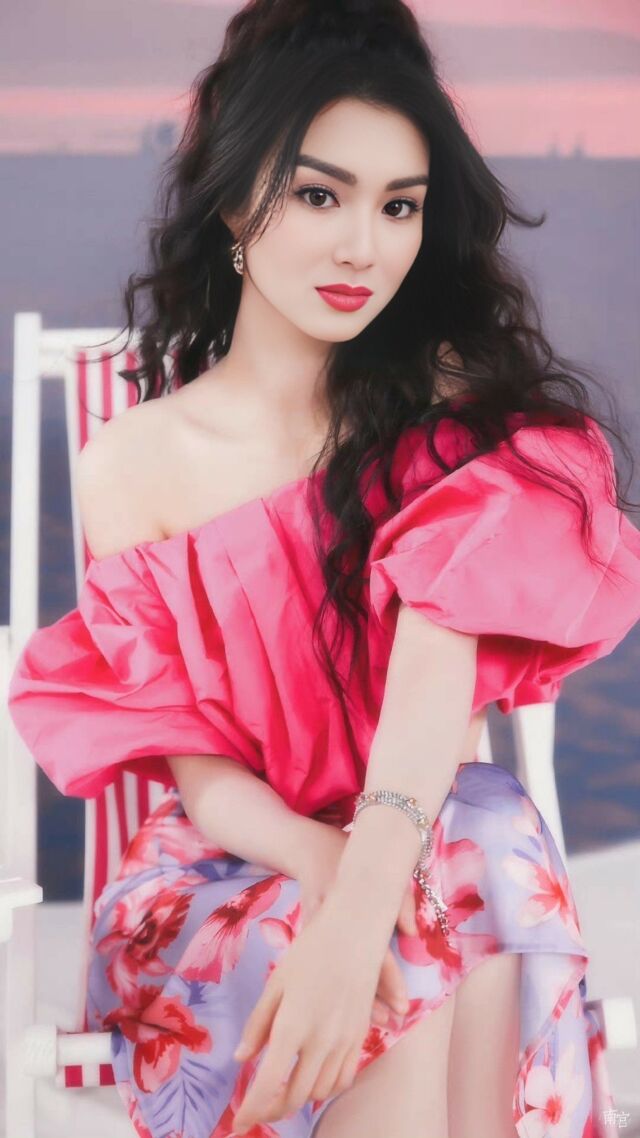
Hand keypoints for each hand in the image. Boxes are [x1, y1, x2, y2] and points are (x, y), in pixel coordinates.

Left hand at [231, 891, 391, 1133]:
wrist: (356, 932)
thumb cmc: (310, 951)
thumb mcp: (276, 984)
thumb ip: (258, 1024)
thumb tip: (242, 1059)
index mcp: (292, 1027)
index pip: (268, 1084)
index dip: (251, 1109)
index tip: (238, 1122)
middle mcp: (319, 1042)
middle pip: (294, 1096)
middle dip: (271, 1110)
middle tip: (256, 1109)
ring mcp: (343, 1042)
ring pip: (319, 1092)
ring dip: (297, 1100)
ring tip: (280, 1096)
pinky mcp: (360, 1037)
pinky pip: (342, 1079)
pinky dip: (324, 1090)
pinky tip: (311, 1081)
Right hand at [294, 822, 418, 1027]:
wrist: (306, 846)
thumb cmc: (346, 855)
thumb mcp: (370, 867)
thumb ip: (397, 898)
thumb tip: (411, 931)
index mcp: (353, 907)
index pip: (373, 953)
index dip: (388, 982)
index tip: (404, 1007)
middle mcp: (334, 922)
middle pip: (354, 969)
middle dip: (372, 1000)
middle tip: (392, 1022)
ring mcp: (316, 928)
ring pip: (333, 972)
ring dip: (353, 999)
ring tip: (370, 1022)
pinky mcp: (303, 931)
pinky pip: (314, 964)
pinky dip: (326, 985)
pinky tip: (332, 1006)